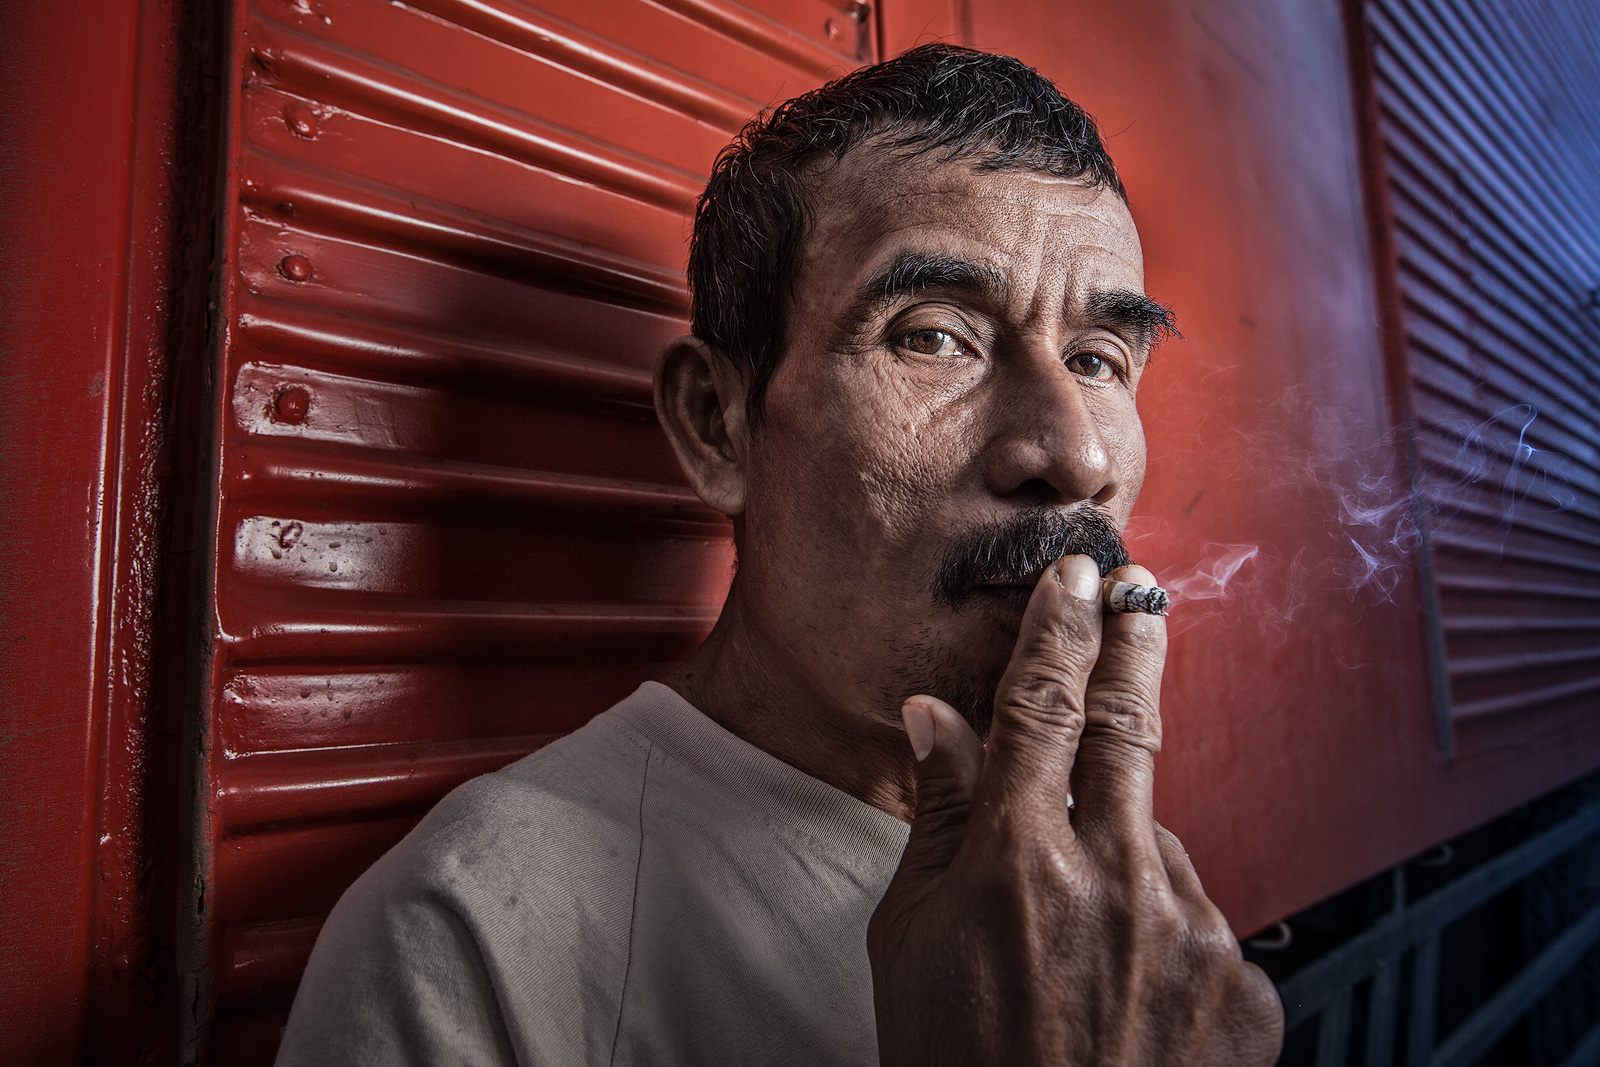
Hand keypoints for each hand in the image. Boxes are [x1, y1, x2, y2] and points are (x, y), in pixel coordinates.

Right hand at [868, 556, 1283, 1065]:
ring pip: (1156, 840)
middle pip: (1129, 723)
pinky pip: (1200, 918)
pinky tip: (1124, 985)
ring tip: (1078, 931)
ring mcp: (1190, 929)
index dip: (1062, 626)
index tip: (1079, 576)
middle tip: (1140, 592)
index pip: (1043, 702)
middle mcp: (1113, 876)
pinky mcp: (1245, 984)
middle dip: (1133, 646)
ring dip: (1122, 849)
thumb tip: (940, 719)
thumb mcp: (909, 942)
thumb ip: (938, 819)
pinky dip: (1162, 929)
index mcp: (1016, 858)